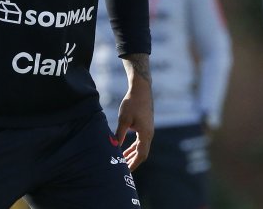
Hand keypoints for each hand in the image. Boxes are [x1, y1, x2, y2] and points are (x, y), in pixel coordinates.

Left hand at [116, 53, 153, 170]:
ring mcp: (148, 130)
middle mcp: (149, 134)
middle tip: (122, 171)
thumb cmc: (132, 103)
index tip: (125, 171)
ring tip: (122, 163)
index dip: (133, 164)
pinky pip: (140, 142)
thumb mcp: (124, 119)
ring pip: (141, 148)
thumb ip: (119, 135)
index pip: (141, 154)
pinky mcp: (145, 127)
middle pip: (142, 153)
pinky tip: (124, 150)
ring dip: (132, 155)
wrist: (141, 90)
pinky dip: (133, 148)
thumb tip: (113, 147)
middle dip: (133, 162)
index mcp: (146, 134)